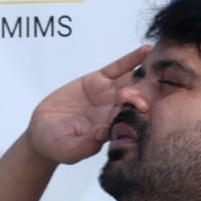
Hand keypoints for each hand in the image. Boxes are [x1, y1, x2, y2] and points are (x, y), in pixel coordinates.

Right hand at [26, 45, 150, 165]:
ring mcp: (107, 95)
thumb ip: (85, 145)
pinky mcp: (98, 81)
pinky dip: (131, 59)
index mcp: (110, 131)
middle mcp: (113, 113)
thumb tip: (101, 135)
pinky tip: (146, 50)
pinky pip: (117, 68)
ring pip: (129, 83)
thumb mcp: (67, 149)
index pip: (127, 122)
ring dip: (142, 76)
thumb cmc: (55, 145)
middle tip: (147, 90)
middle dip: (141, 95)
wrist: (43, 131)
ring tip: (156, 63)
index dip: (135, 115)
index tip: (143, 109)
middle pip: (133, 102)